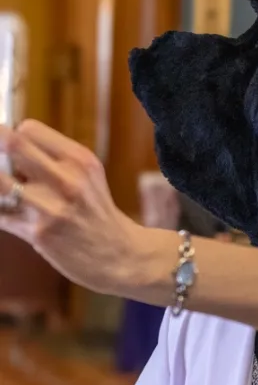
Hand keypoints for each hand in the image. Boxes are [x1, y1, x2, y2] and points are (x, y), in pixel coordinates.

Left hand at [0, 120, 147, 294]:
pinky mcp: (39, 233)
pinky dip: (2, 213)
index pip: (28, 129)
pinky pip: (1, 215)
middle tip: (11, 172)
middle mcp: (68, 180)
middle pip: (12, 145)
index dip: (13, 138)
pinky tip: (14, 217)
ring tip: (12, 196)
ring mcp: (52, 207)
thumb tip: (3, 149)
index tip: (15, 154)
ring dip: (1, 186)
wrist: (120, 255)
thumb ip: (51, 159)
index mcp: (80, 160)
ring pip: (0, 182)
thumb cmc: (96, 213)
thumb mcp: (88, 176)